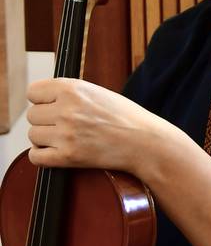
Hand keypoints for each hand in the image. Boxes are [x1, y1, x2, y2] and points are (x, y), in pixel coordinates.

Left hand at [26, 78, 161, 173]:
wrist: (144, 141)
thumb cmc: (124, 116)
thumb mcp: (97, 93)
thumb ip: (69, 93)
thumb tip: (39, 99)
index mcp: (74, 89)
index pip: (33, 91)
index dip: (42, 99)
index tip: (51, 105)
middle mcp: (67, 109)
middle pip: (32, 115)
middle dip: (45, 120)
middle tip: (65, 124)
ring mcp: (66, 134)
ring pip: (33, 135)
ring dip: (46, 138)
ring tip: (67, 137)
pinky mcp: (67, 157)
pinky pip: (35, 156)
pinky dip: (43, 156)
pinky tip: (58, 151)